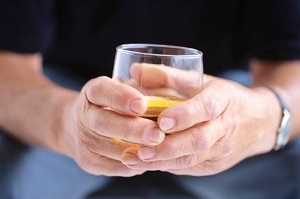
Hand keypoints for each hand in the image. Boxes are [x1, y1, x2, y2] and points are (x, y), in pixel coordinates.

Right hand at [57, 76, 164, 176]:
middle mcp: (84, 115)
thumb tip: (165, 99)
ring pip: (111, 148)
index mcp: (93, 92)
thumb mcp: (128, 89)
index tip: (142, 105)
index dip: (121, 97)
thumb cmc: (118, 104)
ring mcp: (83, 140)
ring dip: (138, 150)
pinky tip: (151, 159)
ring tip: (161, 149)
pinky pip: (114, 166)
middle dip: (133, 130)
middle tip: (157, 134)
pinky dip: (135, 164)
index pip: (102, 91)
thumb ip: (143, 88)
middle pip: (104, 123)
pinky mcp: (89, 162)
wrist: (87, 126)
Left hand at [122, 64, 280, 175]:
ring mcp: (220, 150)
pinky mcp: (214, 164)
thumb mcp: (201, 81)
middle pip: (199, 140)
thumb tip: (135, 71)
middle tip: (142, 150)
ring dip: (163, 161)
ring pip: (192, 159)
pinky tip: (146, 164)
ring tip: (135, 160)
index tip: (162, 122)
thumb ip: (168, 76)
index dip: (184, 115)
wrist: (258, 123)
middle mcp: (224, 128)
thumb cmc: (224, 98)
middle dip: (169, 147)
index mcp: (223, 100)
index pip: (206, 108)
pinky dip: (167, 166)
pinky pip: (190, 167)